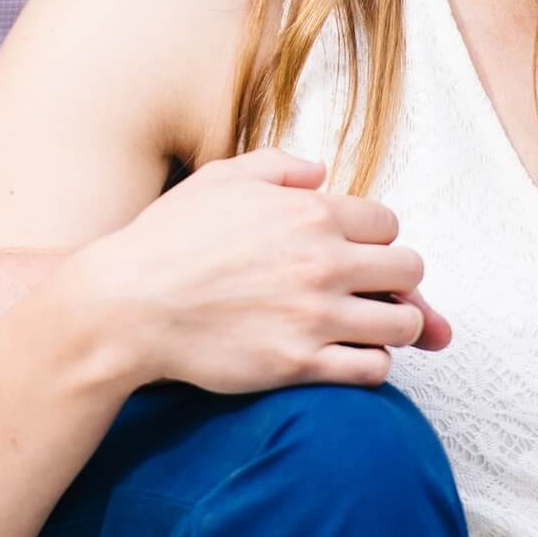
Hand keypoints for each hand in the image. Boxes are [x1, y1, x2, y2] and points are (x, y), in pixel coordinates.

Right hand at [59, 147, 451, 396]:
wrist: (128, 304)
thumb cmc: (168, 239)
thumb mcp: (220, 178)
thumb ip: (278, 166)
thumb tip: (320, 172)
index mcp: (309, 212)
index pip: (387, 224)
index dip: (376, 239)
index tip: (359, 253)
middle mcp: (322, 261)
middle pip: (409, 270)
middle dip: (397, 280)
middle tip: (373, 290)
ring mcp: (314, 315)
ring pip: (403, 324)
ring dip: (394, 325)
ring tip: (369, 327)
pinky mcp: (300, 363)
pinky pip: (374, 369)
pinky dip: (371, 364)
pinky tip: (348, 356)